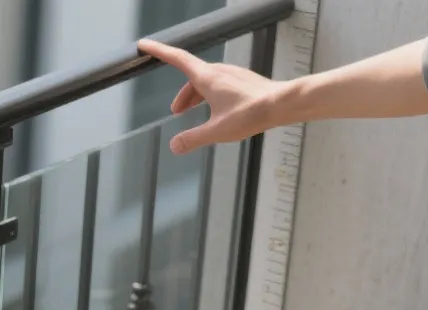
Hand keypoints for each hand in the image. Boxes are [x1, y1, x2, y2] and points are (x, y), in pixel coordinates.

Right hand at [137, 38, 285, 153]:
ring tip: (193, 114)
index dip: (159, 52)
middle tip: (175, 112)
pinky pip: (218, 84)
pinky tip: (216, 111)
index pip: (177, 59)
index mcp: (207, 78)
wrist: (282, 104)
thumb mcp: (217, 131)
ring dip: (195, 96)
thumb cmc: (251, 114)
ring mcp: (231, 75)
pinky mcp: (242, 81)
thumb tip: (174, 146)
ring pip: (205, 81)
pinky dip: (209, 95)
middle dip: (181, 95)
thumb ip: (193, 138)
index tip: (145, 46)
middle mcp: (218, 72)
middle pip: (191, 77)